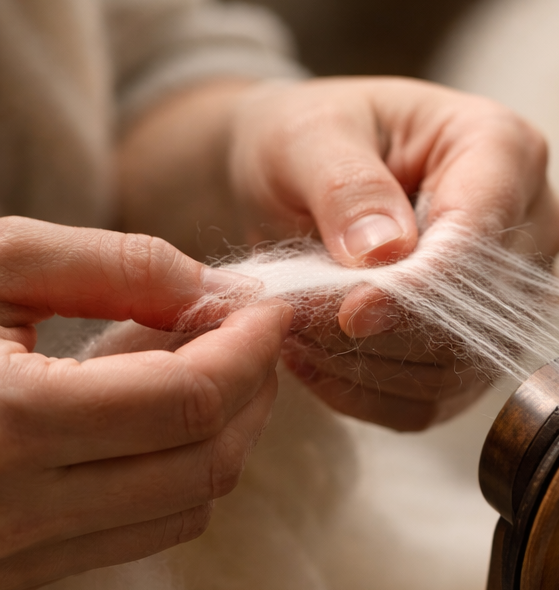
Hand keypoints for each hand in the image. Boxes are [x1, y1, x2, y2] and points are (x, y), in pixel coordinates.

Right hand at [0, 217, 291, 587]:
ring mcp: (12, 557)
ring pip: (183, 507)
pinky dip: (173, 470)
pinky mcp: (12, 574)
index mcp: (9, 425)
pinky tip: (147, 413)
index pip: (192, 400)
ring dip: (220, 432)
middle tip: (244, 332)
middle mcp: (12, 511)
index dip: (251, 348)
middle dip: (250, 390)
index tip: (268, 308)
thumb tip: (214, 290)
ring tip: (194, 362)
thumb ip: (112, 265)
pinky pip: (135, 533)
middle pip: (205, 462)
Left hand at [227, 77, 558, 427]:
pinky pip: (443, 399)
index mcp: (504, 146)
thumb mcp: (311, 137)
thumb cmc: (315, 136)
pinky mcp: (489, 340)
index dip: (418, 286)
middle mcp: (533, 219)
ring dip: (371, 368)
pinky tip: (321, 362)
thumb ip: (347, 187)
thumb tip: (386, 252)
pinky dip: (375, 394)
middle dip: (384, 330)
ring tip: (298, 334)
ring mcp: (520, 287)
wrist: (305, 170)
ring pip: (463, 365)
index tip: (349, 312)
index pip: (481, 235)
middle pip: (481, 310)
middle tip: (298, 322)